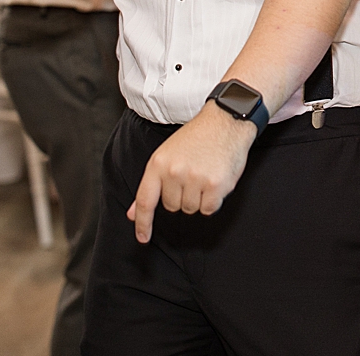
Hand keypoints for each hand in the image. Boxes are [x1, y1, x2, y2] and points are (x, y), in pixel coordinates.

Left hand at [127, 103, 256, 242]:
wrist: (226, 121)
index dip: (143, 223)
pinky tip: (215, 180)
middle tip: (192, 174)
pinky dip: (213, 200)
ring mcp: (195, 179)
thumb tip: (132, 213)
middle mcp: (174, 172)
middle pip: (172, 206)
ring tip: (204, 174)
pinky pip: (209, 208)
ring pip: (190, 209)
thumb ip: (151, 185)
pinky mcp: (215, 185)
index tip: (143, 238)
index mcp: (158, 163)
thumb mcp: (167, 154)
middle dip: (181, 196)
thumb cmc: (197, 137)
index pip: (145, 200)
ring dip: (198, 198)